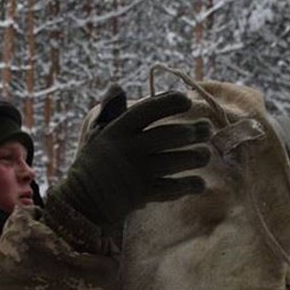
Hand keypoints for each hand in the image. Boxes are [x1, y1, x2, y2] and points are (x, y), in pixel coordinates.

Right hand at [51, 87, 210, 228]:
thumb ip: (110, 111)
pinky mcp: (142, 193)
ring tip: (206, 154)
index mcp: (118, 130)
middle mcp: (128, 148)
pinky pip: (172, 187)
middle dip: (193, 131)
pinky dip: (189, 185)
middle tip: (207, 129)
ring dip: (196, 157)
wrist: (82, 202)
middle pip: (169, 135)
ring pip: (175, 160)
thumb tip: (117, 87)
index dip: (170, 102)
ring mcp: (136, 172)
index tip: (187, 100)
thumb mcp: (97, 135)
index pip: (148, 109)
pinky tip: (199, 183)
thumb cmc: (94, 165)